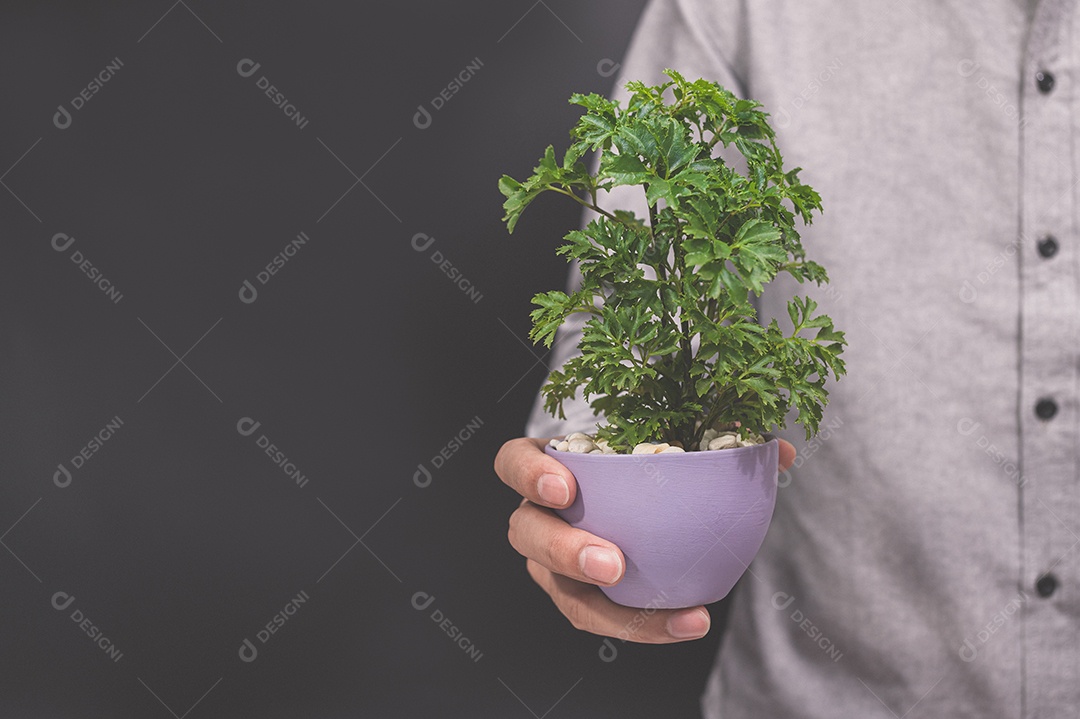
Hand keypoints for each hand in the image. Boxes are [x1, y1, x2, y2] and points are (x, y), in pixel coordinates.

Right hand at [495, 436, 796, 642]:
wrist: (644, 504)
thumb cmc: (646, 463)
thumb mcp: (671, 441)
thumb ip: (718, 439)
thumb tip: (779, 451)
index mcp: (545, 466)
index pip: (512, 462)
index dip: (528, 475)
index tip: (565, 486)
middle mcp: (537, 516)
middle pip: (526, 534)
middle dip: (563, 550)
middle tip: (611, 562)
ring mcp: (552, 562)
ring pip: (560, 590)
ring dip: (607, 606)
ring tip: (666, 612)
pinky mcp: (579, 596)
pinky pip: (602, 616)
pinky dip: (645, 622)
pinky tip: (691, 621)